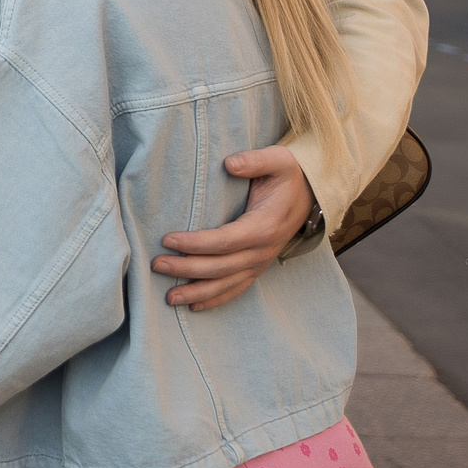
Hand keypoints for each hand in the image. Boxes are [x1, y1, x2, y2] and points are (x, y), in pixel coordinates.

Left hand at [153, 145, 316, 311]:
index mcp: (263, 227)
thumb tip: (230, 164)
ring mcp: (260, 262)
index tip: (167, 240)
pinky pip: (236, 288)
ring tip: (169, 297)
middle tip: (156, 265)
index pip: (223, 241)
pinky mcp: (257, 267)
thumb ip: (255, 161)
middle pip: (219, 267)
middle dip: (186, 269)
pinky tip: (194, 306)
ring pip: (226, 284)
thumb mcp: (277, 160)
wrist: (311, 193)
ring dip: (197, 292)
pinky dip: (216, 300)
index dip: (195, 244)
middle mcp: (262, 251)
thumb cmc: (287, 175)